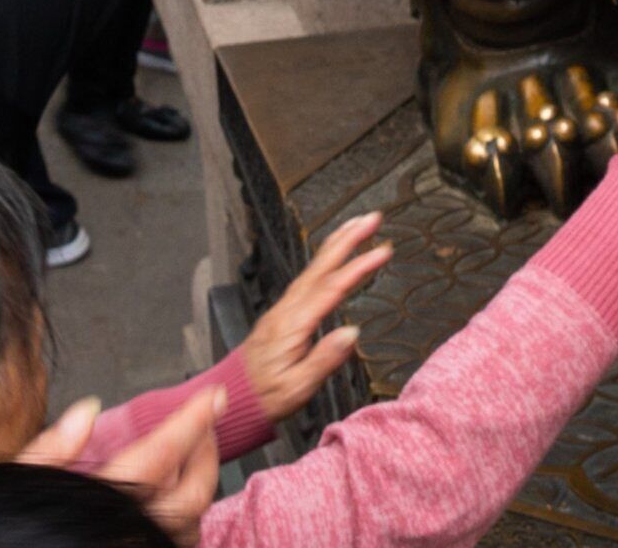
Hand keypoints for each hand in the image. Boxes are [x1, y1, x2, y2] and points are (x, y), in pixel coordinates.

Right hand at [18, 389, 222, 547]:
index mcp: (101, 503)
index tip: (214, 397)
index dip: (193, 422)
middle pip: (193, 493)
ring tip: (193, 456)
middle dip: (207, 452)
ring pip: (191, 523)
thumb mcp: (17, 481)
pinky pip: (177, 541)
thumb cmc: (8, 528)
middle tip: (207, 421)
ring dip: (199, 486)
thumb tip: (86, 411)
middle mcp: (129, 532)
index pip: (161, 455)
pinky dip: (184, 517)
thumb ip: (51, 449)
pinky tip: (173, 500)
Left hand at [232, 211, 389, 423]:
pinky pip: (307, 277)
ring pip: (313, 268)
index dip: (358, 267)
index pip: (331, 288)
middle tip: (372, 219)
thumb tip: (350, 334)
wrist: (234, 398)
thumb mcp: (297, 388)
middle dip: (348, 239)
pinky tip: (331, 257)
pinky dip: (323, 260)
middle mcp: (286, 311)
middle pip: (321, 266)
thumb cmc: (265, 396)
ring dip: (336, 244)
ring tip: (357, 226)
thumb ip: (324, 359)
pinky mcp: (281, 313)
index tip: (382, 251)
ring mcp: (282, 309)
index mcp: (292, 325)